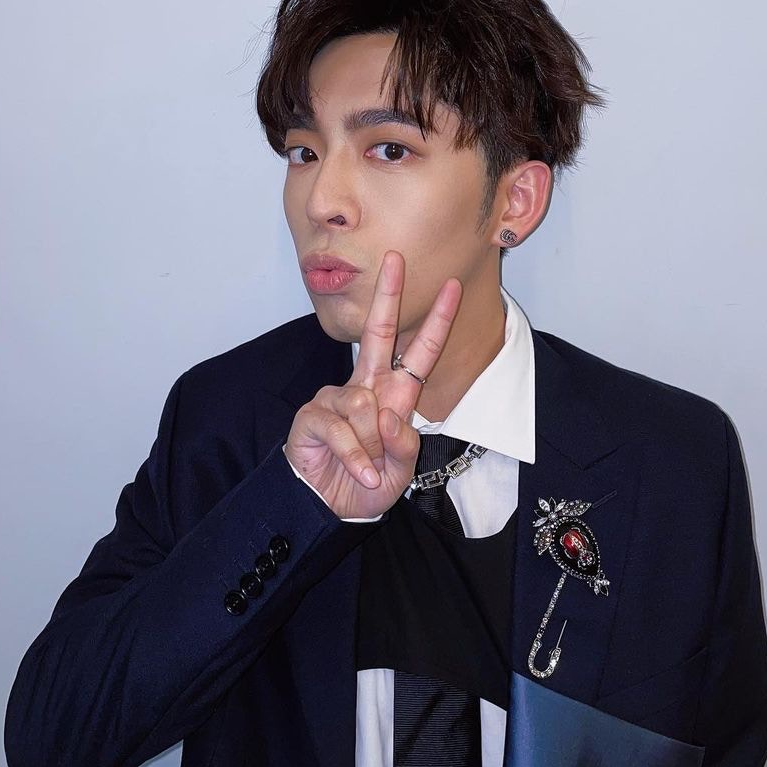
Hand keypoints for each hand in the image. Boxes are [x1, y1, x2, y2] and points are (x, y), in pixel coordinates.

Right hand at [287, 250, 461, 518]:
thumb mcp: (399, 472)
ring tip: (369, 467)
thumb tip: (390, 418)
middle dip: (387, 296)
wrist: (327, 508)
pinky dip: (355, 455)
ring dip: (373, 444)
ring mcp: (337, 398)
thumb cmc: (365, 484)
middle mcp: (366, 389)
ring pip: (364, 404)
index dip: (437, 322)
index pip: (418, 352)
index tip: (453, 288)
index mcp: (394, 396)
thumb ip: (403, 446)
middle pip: (377, 333)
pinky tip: (360, 472)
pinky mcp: (313, 415)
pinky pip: (341, 426)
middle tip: (396, 258)